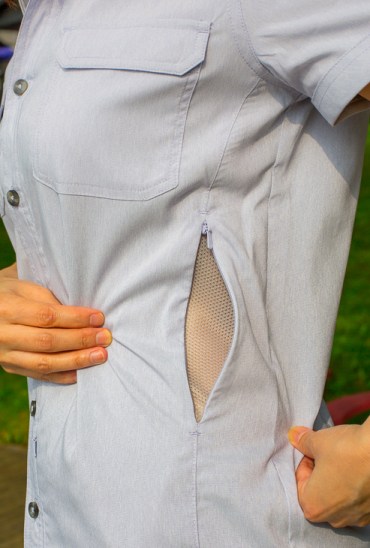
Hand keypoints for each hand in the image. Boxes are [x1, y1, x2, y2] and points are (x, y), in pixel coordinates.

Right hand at [0, 263, 111, 383]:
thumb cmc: (10, 292)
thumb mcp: (24, 286)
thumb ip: (49, 298)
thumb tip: (83, 315)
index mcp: (7, 309)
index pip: (46, 317)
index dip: (75, 318)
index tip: (99, 317)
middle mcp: (3, 335)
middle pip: (48, 341)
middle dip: (81, 340)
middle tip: (105, 337)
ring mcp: (5, 355)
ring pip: (45, 363)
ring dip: (77, 361)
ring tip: (101, 356)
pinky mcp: (10, 368)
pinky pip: (39, 376)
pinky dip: (63, 376)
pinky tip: (83, 372)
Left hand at [288, 421, 369, 527]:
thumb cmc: (346, 449)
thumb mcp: (318, 441)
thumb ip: (302, 442)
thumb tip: (293, 435)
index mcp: (313, 507)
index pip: (300, 481)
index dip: (306, 461)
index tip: (315, 450)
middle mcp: (335, 519)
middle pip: (319, 494)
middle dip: (320, 474)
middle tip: (326, 455)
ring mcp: (357, 518)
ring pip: (339, 500)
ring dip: (338, 482)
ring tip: (344, 462)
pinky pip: (356, 502)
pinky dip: (354, 488)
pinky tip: (359, 471)